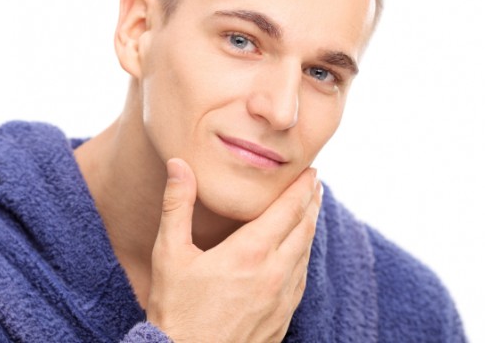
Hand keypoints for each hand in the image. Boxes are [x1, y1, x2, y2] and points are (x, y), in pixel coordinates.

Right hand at [146, 158, 321, 342]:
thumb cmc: (174, 311)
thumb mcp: (169, 255)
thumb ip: (177, 206)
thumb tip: (178, 165)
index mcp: (250, 253)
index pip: (288, 209)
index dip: (302, 187)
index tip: (311, 170)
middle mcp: (274, 274)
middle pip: (304, 228)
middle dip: (311, 202)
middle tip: (314, 183)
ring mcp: (282, 300)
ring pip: (306, 254)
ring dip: (310, 228)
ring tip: (310, 210)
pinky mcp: (282, 319)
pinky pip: (301, 280)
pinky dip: (304, 257)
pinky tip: (299, 252)